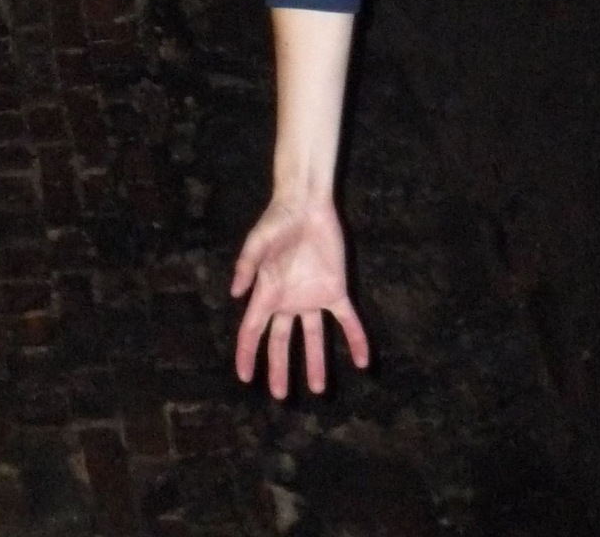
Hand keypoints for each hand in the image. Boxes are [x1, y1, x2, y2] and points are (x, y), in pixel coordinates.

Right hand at [231, 193, 369, 397]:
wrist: (306, 204)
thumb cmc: (277, 220)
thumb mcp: (256, 241)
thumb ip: (246, 266)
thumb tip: (236, 294)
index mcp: (267, 292)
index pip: (253, 330)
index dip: (247, 354)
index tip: (245, 378)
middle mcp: (289, 300)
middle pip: (281, 342)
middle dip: (280, 369)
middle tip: (280, 396)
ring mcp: (313, 296)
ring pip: (314, 337)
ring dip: (316, 362)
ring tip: (320, 389)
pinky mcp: (336, 289)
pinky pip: (347, 321)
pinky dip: (356, 340)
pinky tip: (363, 362)